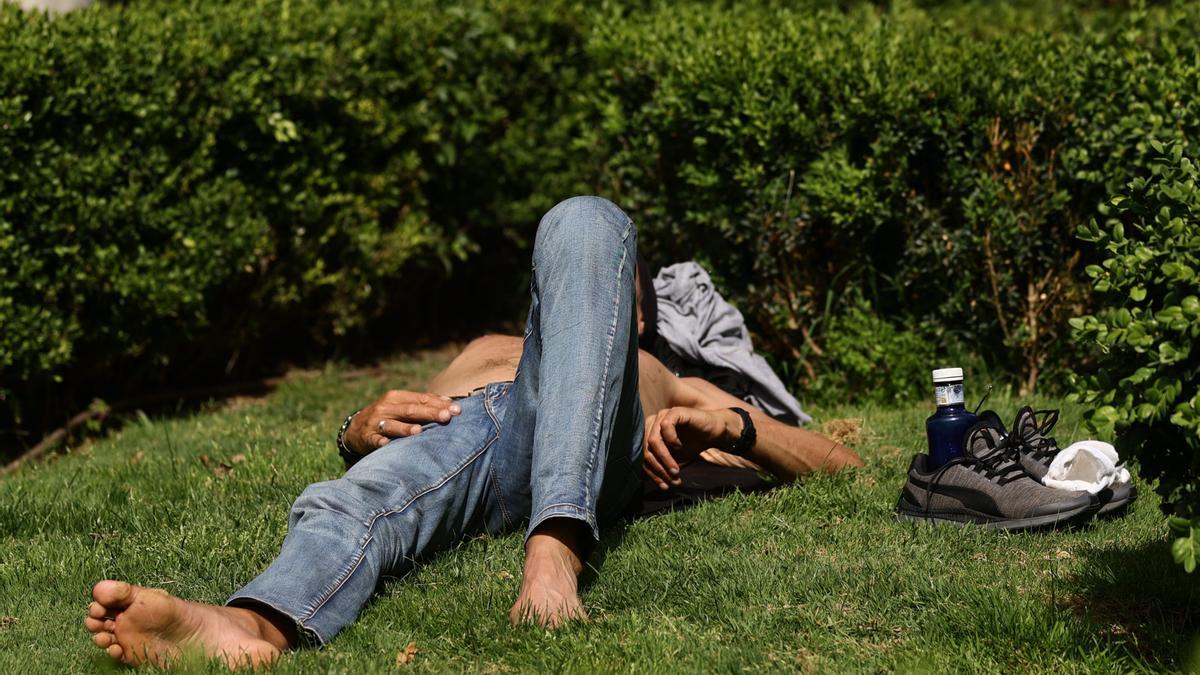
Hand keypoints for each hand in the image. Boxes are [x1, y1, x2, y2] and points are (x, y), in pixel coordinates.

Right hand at [345, 390, 461, 455]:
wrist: (356, 428)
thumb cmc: (388, 416)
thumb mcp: (402, 406)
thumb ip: (423, 404)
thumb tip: (450, 403)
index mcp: (397, 397)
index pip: (421, 399)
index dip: (439, 404)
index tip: (457, 410)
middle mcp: (386, 407)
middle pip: (411, 410)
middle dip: (430, 413)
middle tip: (446, 417)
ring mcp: (376, 422)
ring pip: (392, 425)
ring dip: (405, 428)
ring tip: (418, 431)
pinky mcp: (368, 437)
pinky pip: (375, 439)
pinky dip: (380, 441)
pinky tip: (386, 444)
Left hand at [642, 407, 741, 490]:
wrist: (713, 434)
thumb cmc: (692, 445)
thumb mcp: (673, 459)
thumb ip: (660, 465)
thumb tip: (645, 479)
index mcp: (649, 434)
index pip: (643, 454)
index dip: (652, 472)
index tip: (664, 486)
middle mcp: (652, 423)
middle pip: (646, 448)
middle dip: (659, 468)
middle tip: (672, 479)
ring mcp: (662, 416)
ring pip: (654, 440)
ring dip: (664, 458)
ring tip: (675, 470)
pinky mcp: (674, 412)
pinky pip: (665, 426)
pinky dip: (671, 440)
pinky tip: (679, 447)